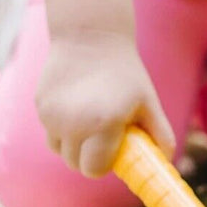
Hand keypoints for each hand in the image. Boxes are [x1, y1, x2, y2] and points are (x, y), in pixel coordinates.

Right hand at [36, 31, 174, 177]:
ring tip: (90, 119)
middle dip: (89, 157)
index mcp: (104, 124)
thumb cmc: (126, 73)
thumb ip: (160, 134)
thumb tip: (167, 161)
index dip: (104, 164)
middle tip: (104, 135)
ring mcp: (52, 115)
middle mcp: (73, 124)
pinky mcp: (39, 106)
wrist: (91, 37)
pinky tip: (76, 105)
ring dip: (73, 144)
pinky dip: (61, 127)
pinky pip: (50, 130)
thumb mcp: (149, 102)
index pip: (94, 170)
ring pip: (59, 149)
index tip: (113, 150)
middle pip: (75, 164)